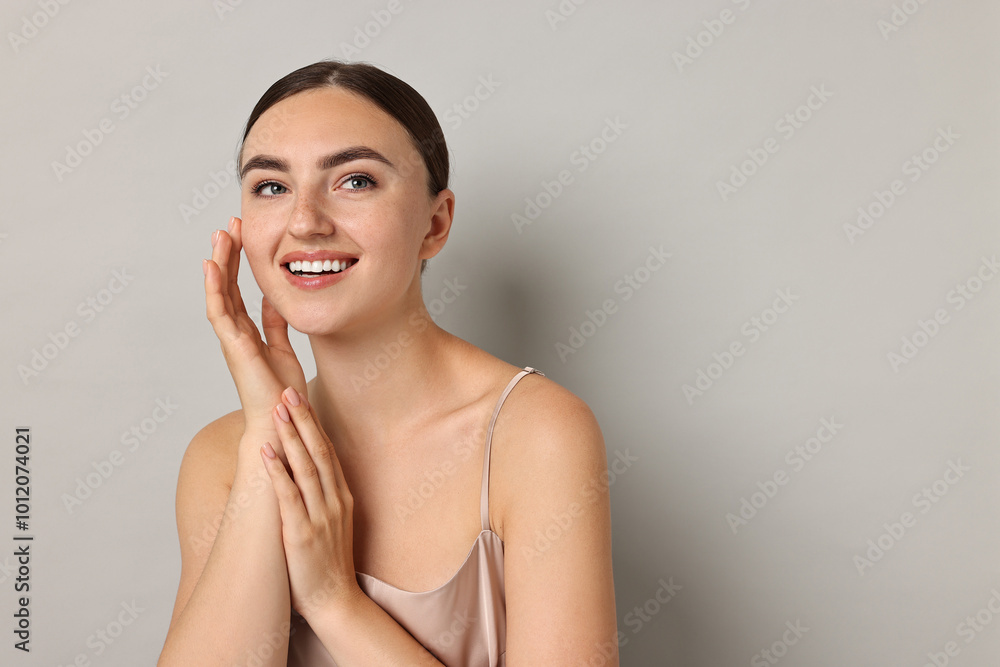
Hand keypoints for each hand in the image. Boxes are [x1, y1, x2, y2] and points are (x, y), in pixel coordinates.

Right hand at [203, 217, 305, 434]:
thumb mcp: (284, 348)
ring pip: (219, 293)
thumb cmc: (281, 391)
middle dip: (228, 254)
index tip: (241, 235)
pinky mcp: (233, 345)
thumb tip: (276, 300)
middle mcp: (235, 332)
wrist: (280, 419)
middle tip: (229, 225)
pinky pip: (219, 312)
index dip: (239, 263)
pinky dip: (215, 288)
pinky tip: (213, 266)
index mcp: (247, 332)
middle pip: (227, 285)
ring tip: (220, 234)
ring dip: (219, 263)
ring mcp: (231, 338)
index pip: (239, 290)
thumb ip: (276, 325)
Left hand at [260, 386, 359, 618]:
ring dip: (291, 436)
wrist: (335, 602)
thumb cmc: (326, 564)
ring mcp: (320, 516)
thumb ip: (319, 497)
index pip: (326, 451)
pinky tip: (266, 451)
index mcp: (340, 496)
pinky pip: (289, 496)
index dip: (313, 423)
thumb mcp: (330, 523)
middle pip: (318, 451)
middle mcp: (333, 501)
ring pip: (306, 468)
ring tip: (278, 410)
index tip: (300, 397)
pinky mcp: (303, 534)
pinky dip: (278, 471)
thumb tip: (301, 473)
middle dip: (303, 419)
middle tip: (288, 390)